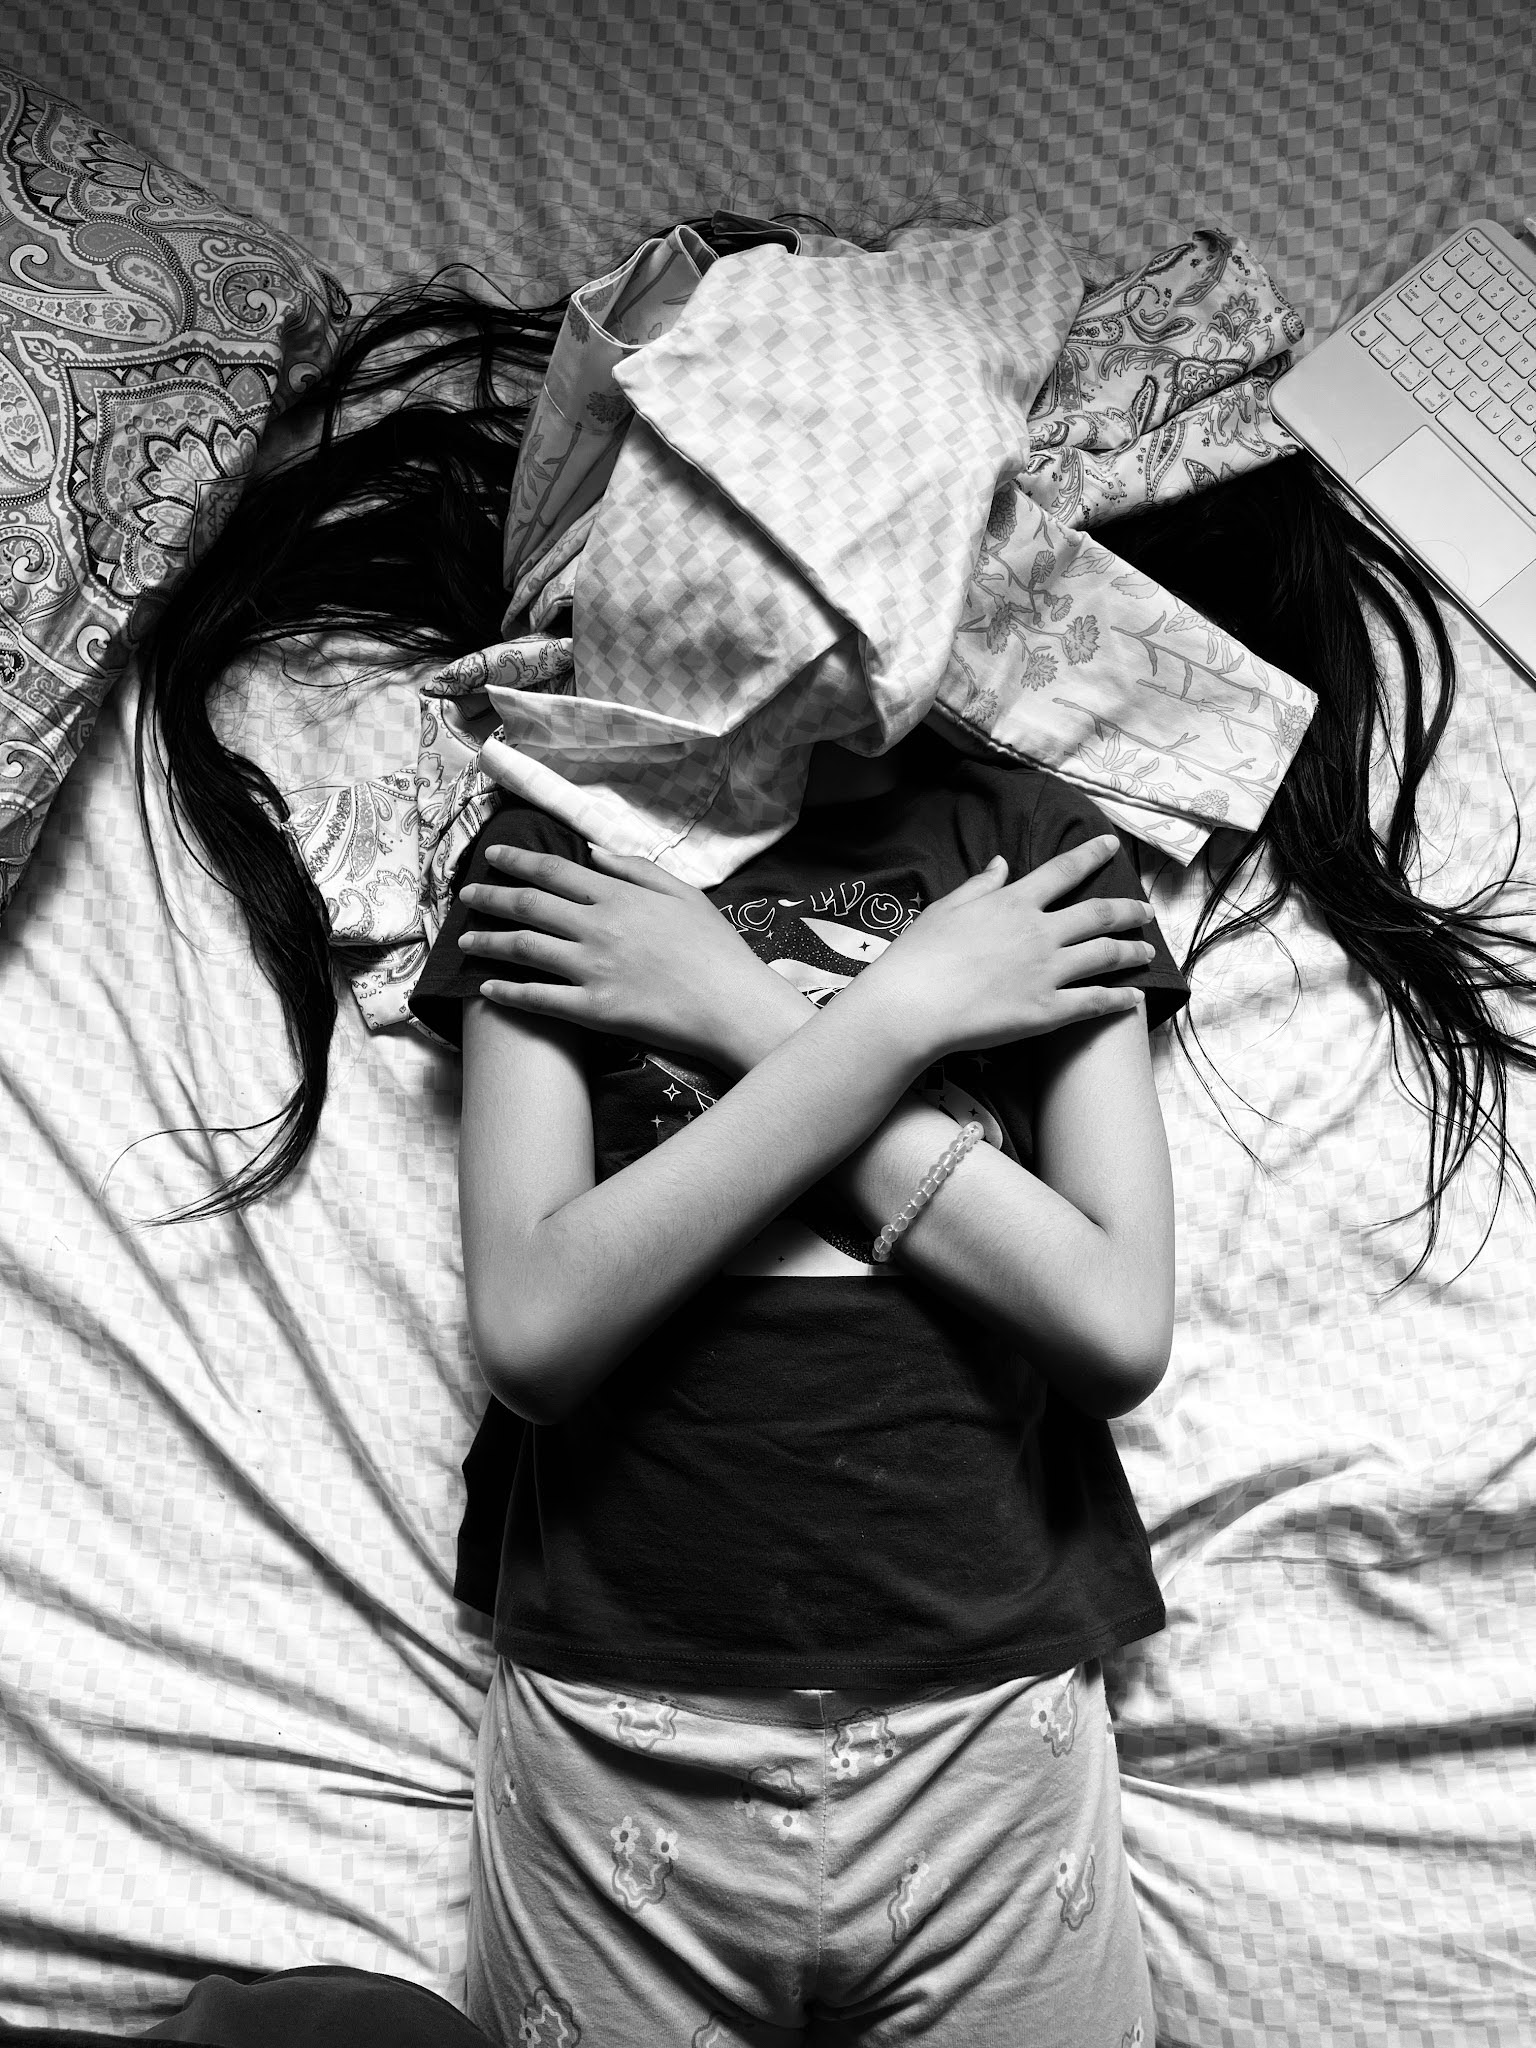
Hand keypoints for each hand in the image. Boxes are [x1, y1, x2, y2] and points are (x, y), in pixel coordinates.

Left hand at [455, 844, 809, 1066]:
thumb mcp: (682, 892)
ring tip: (464, 942)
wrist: (732, 1003)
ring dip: (487, 943)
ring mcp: (591, 969)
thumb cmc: (715, 948)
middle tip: (465, 897)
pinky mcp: (593, 1010)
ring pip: (523, 949)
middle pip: (528, 906)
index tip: (492, 857)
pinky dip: (507, 994)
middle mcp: (596, 927)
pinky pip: (538, 999)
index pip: (553, 871)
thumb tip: (593, 850)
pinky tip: (488, 990)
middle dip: (490, 898)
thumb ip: (635, 868)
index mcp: (617, 896)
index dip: (516, 861)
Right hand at [855, 834, 1158, 1062]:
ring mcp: (1048, 972)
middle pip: (1099, 913)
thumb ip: (979, 885)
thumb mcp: (946, 909)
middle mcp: (1040, 933)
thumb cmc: (920, 957)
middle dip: (1128, 909)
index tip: (1111, 846)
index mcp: (1014, 903)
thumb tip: (1000, 863)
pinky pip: (1095, 1002)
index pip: (1063, 871)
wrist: (912, 1007)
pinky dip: (1120, 999)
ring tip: (1146, 951)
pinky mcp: (1049, 1011)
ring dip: (1132, 951)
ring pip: (1106, 954)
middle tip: (1145, 910)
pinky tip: (1135, 998)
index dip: (1091, 854)